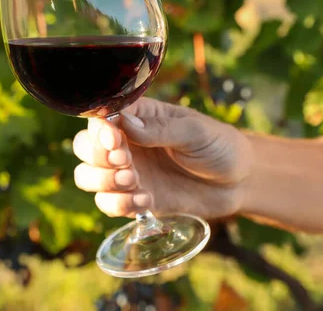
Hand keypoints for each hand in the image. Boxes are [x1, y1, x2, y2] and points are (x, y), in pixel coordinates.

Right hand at [73, 97, 252, 218]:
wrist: (238, 182)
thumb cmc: (218, 146)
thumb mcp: (195, 132)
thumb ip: (160, 129)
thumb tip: (123, 123)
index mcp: (138, 118)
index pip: (101, 117)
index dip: (100, 130)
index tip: (116, 140)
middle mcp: (125, 143)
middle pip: (84, 147)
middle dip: (98, 157)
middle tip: (127, 163)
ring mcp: (127, 172)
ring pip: (86, 176)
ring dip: (102, 181)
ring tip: (134, 182)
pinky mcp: (134, 199)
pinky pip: (108, 204)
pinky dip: (119, 205)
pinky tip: (146, 201)